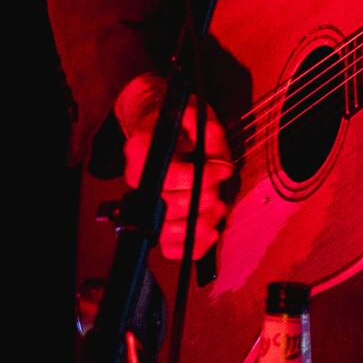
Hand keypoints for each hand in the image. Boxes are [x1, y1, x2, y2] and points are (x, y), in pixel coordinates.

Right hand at [113, 72, 234, 263]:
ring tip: (219, 208)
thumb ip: (210, 136)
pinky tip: (211, 230)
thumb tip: (221, 166)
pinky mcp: (155, 220)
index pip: (169, 177)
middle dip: (205, 198)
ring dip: (201, 224)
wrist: (156, 123)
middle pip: (170, 206)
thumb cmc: (178, 120)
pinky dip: (193, 246)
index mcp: (141, 151)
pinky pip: (169, 248)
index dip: (202, 177)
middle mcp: (137, 181)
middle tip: (221, 187)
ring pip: (168, 232)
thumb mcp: (196, 115)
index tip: (225, 169)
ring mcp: (144, 204)